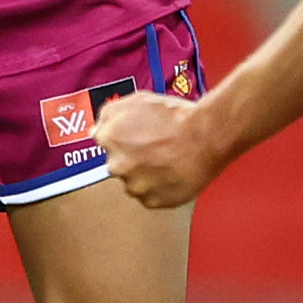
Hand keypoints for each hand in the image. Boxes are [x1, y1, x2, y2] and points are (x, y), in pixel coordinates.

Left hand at [97, 91, 227, 210]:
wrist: (206, 136)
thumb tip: (97, 127)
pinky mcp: (154, 201)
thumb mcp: (138, 100)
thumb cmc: (176, 116)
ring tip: (167, 161)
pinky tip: (172, 173)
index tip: (136, 138)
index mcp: (110, 139)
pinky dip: (160, 188)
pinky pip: (152, 196)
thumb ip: (109, 113)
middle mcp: (117, 166)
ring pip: (135, 183)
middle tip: (156, 148)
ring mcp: (135, 186)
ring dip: (146, 175)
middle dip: (133, 158)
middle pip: (119, 165)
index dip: (124, 138)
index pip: (105, 142)